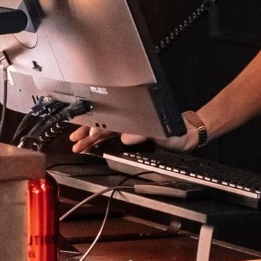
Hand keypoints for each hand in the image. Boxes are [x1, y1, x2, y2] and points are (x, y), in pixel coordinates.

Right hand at [68, 116, 207, 155]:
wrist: (185, 135)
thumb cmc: (176, 132)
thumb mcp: (161, 133)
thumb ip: (143, 134)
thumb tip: (126, 136)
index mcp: (132, 116)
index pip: (109, 122)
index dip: (96, 128)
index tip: (88, 136)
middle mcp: (127, 120)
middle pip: (101, 125)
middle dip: (86, 132)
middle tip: (74, 141)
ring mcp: (127, 126)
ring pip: (103, 130)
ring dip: (89, 137)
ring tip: (77, 144)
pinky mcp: (130, 133)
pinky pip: (109, 136)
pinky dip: (98, 140)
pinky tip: (90, 144)